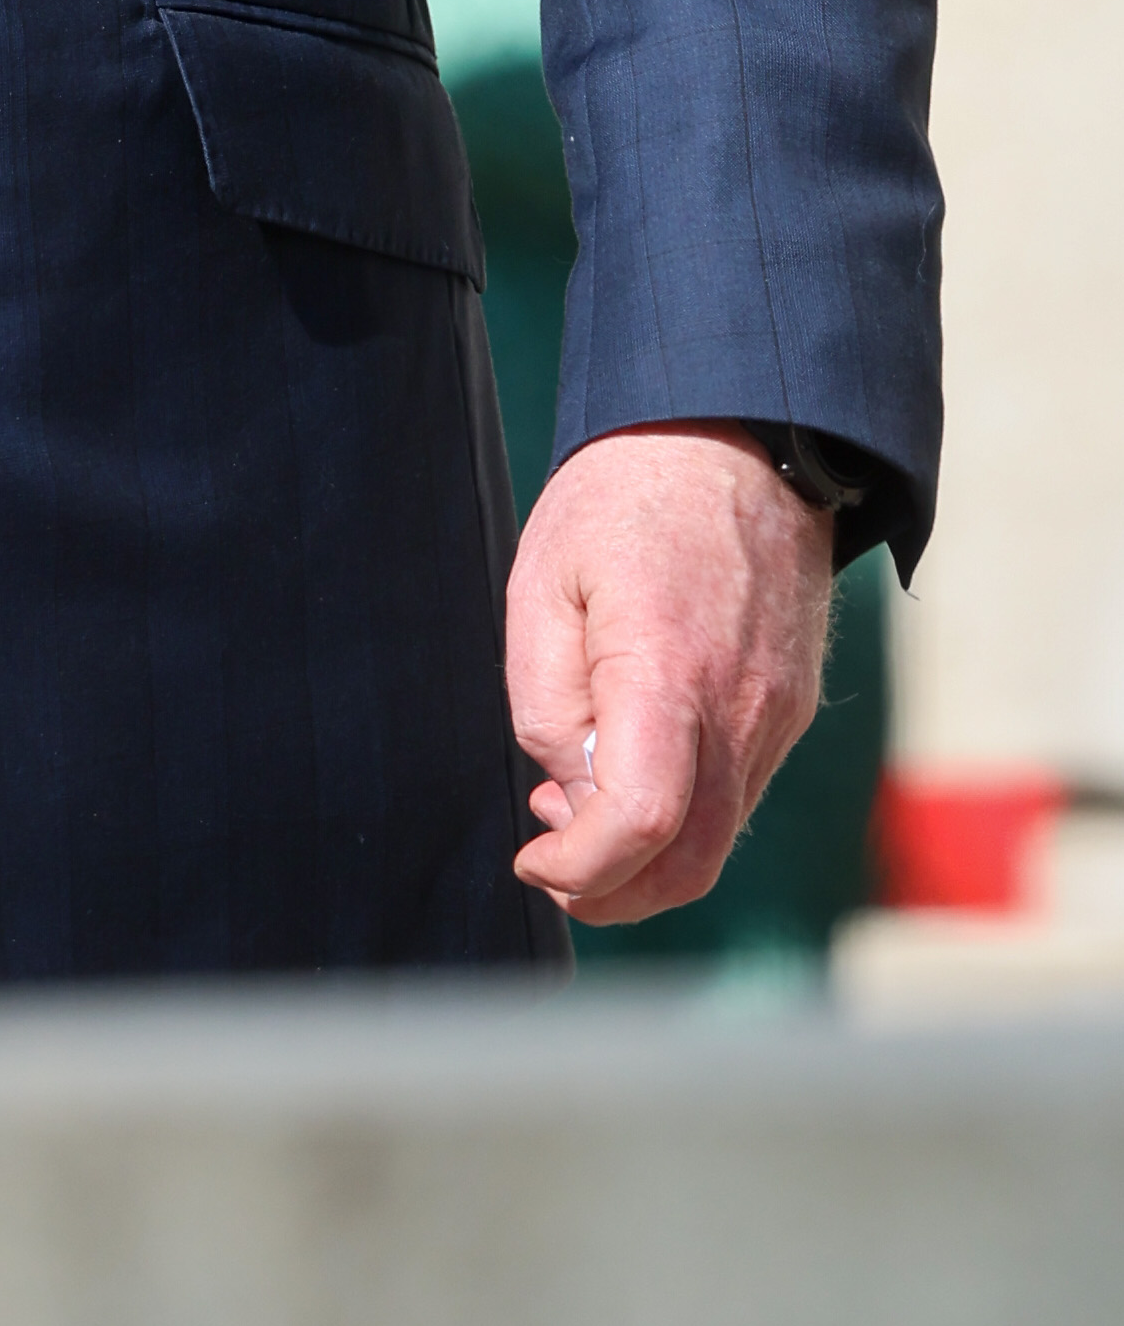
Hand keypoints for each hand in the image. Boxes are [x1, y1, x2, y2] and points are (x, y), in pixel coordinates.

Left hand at [506, 420, 835, 921]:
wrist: (738, 433)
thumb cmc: (623, 496)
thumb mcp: (542, 581)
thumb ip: (546, 702)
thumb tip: (571, 793)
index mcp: (668, 671)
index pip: (640, 823)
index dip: (579, 868)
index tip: (532, 856)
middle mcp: (742, 709)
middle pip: (691, 864)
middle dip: (613, 892)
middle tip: (550, 862)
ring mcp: (780, 713)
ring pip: (722, 839)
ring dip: (648, 856)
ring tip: (576, 798)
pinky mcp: (792, 707)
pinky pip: (740, 794)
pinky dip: (686, 815)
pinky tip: (632, 765)